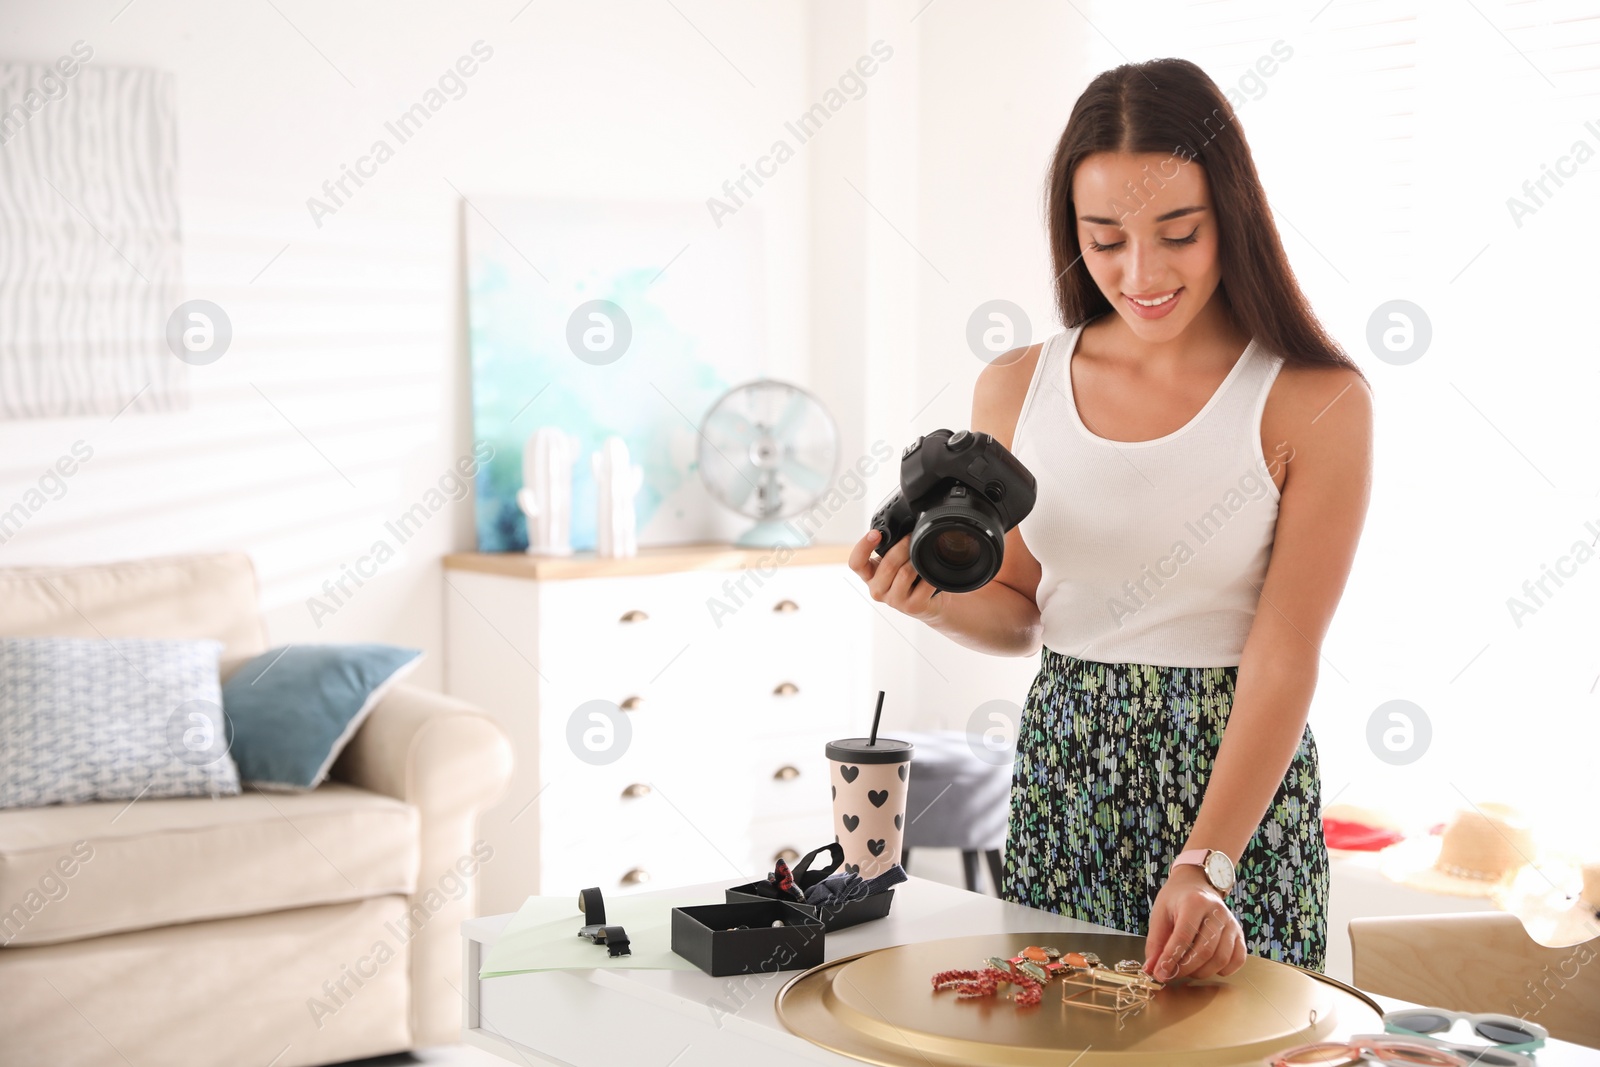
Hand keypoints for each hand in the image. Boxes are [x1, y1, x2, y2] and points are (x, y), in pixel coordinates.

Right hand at [848, 529, 942, 622]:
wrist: (928, 603)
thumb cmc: (909, 578)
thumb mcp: (894, 563)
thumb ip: (889, 549)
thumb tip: (900, 526)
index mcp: (869, 576)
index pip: (856, 563)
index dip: (863, 547)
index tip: (876, 533)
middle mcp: (877, 590)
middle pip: (887, 565)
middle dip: (902, 547)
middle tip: (912, 536)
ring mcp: (894, 600)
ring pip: (904, 574)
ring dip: (915, 560)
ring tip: (922, 552)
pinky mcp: (911, 606)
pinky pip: (923, 586)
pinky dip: (929, 575)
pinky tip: (932, 569)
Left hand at [1142, 864, 1245, 980]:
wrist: (1196, 885)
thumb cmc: (1176, 900)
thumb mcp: (1160, 914)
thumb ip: (1155, 943)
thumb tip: (1151, 969)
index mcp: (1194, 902)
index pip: (1183, 937)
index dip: (1171, 959)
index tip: (1160, 973)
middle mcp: (1217, 912)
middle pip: (1204, 950)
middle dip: (1185, 969)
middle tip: (1171, 974)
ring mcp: (1231, 923)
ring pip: (1221, 958)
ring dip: (1201, 972)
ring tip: (1187, 970)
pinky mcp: (1239, 933)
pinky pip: (1238, 959)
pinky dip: (1223, 970)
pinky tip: (1208, 967)